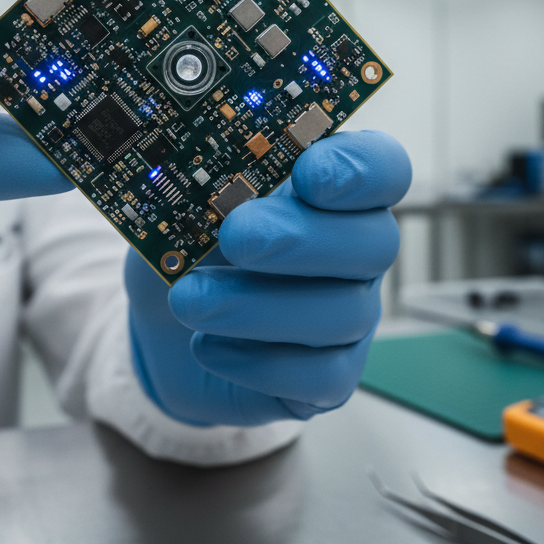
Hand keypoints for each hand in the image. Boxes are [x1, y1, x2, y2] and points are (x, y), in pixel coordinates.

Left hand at [126, 130, 411, 425]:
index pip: (382, 170)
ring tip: (187, 300)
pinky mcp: (328, 378)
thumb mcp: (182, 207)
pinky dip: (258, 362)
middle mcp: (352, 253)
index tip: (307, 172)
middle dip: (302, 237)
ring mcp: (347, 317)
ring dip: (257, 305)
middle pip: (376, 243)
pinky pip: (321, 377)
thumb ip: (206, 185)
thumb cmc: (186, 252)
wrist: (161, 329)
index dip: (359, 169)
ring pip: (344, 313)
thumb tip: (206, 165)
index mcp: (329, 193)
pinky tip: (206, 345)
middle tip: (236, 236)